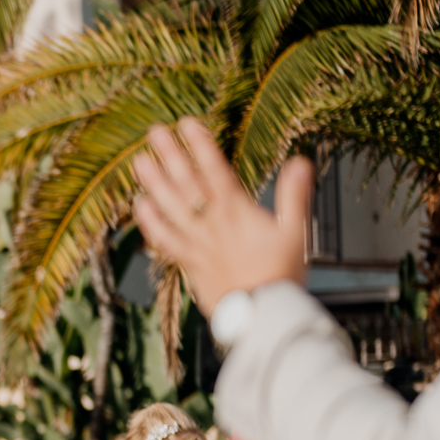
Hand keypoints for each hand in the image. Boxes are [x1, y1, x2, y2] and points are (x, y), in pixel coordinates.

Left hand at [132, 117, 315, 315]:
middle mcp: (212, 223)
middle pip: (187, 183)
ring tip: (138, 161)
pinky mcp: (188, 262)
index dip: (200, 145)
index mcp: (238, 211)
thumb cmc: (281, 275)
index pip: (215, 170)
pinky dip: (150, 222)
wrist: (262, 315)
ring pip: (170, 207)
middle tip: (154, 132)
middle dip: (170, 155)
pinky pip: (164, 240)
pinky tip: (139, 206)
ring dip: (154, 182)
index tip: (186, 124)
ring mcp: (196, 243)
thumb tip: (300, 161)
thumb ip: (295, 194)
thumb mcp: (296, 231)